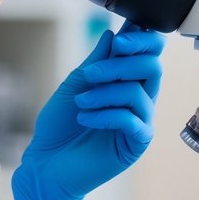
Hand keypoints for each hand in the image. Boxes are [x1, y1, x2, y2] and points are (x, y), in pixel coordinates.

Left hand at [13, 20, 164, 199]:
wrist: (47, 163)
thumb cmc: (59, 128)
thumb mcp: (75, 85)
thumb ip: (96, 62)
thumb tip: (112, 36)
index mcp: (125, 82)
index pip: (148, 54)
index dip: (141, 40)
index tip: (120, 38)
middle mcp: (138, 99)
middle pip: (152, 68)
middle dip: (121, 63)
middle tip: (92, 72)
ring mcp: (140, 121)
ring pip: (139, 92)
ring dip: (105, 92)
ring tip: (80, 101)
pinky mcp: (136, 143)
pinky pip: (131, 120)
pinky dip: (105, 114)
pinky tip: (85, 118)